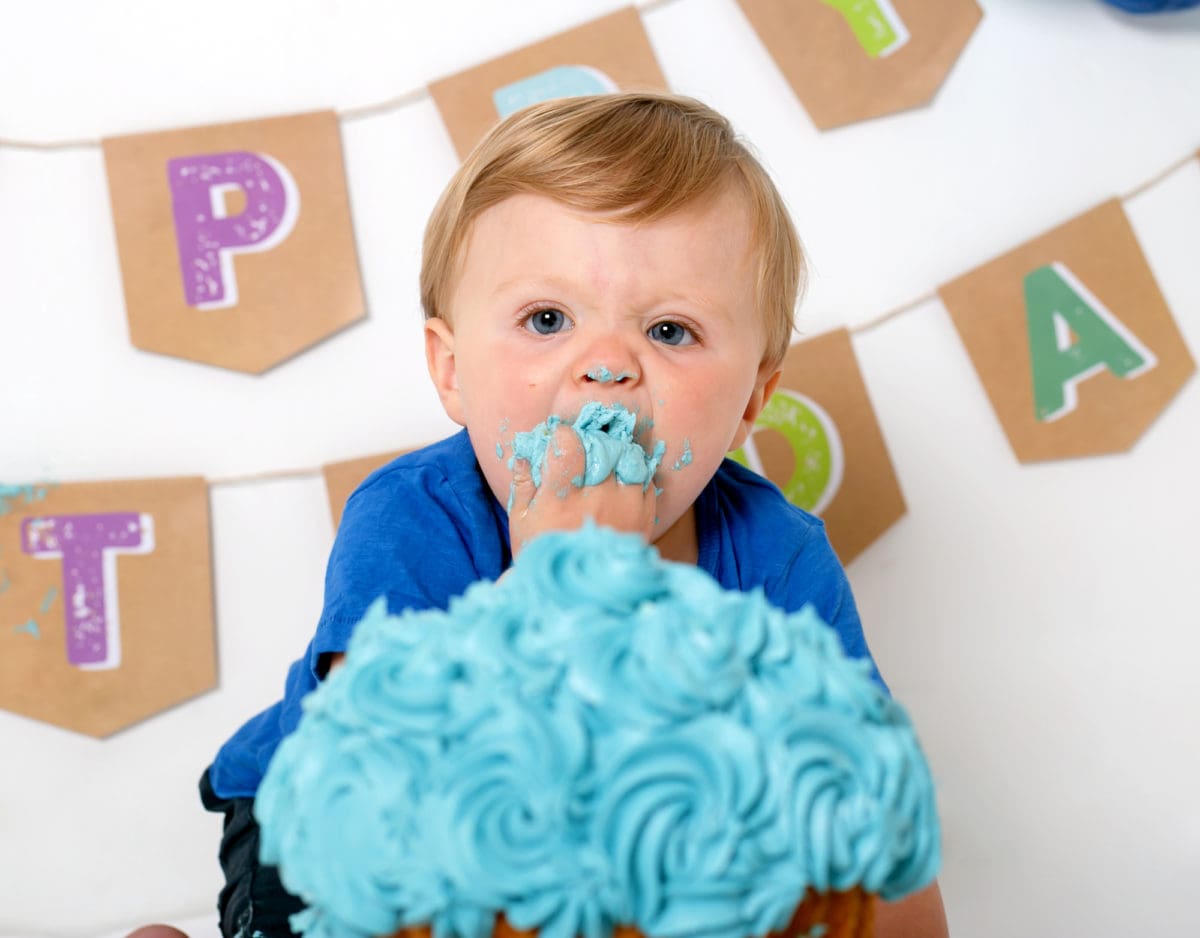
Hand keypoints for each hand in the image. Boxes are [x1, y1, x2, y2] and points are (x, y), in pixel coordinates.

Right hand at [507, 424, 658, 555]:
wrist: (577, 595)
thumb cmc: (543, 554)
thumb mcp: (520, 521)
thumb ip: (523, 483)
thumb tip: (524, 451)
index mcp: (561, 498)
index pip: (569, 443)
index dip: (563, 436)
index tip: (560, 442)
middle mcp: (597, 499)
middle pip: (602, 445)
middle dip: (590, 441)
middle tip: (583, 452)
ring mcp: (626, 508)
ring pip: (629, 458)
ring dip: (616, 455)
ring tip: (604, 465)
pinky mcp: (645, 519)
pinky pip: (646, 480)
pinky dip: (635, 475)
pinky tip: (620, 483)